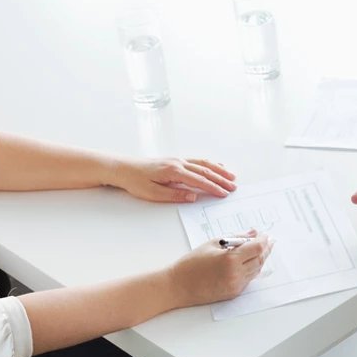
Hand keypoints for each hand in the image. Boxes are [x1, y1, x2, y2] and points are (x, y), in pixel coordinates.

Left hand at [113, 157, 236, 203]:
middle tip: (233, 187)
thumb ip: (174, 195)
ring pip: (203, 164)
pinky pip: (197, 161)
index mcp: (173, 171)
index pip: (198, 180)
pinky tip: (216, 167)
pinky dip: (209, 164)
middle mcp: (178, 163)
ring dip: (218, 170)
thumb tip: (193, 196)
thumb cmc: (135, 182)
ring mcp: (177, 160)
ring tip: (231, 176)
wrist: (123, 168)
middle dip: (220, 179)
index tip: (224, 193)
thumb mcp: (153, 193)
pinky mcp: (175, 160)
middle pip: (205, 171)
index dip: (213, 188)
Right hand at [170, 231, 270, 304]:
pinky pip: (248, 279)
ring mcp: (236, 285)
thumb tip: (252, 233)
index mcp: (230, 259)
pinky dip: (251, 269)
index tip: (264, 235)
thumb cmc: (191, 263)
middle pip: (260, 259)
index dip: (263, 240)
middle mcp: (236, 274)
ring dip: (260, 259)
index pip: (257, 248)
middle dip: (265, 249)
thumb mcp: (212, 244)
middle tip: (268, 241)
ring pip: (256, 270)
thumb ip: (235, 238)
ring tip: (260, 250)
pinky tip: (249, 262)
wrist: (178, 286)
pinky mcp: (233, 293)